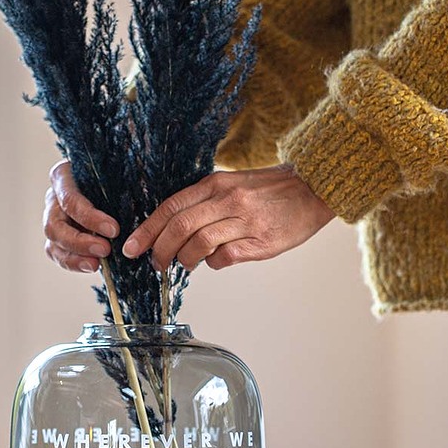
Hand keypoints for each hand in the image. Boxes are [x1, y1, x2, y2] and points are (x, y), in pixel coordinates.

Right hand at [43, 160, 120, 271]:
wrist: (116, 186)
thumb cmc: (116, 177)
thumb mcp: (119, 176)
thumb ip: (120, 187)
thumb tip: (134, 200)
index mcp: (63, 177)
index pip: (70, 199)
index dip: (89, 217)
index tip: (114, 230)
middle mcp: (54, 198)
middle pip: (55, 225)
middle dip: (80, 242)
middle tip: (105, 250)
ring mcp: (53, 219)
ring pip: (54, 242)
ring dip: (75, 257)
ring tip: (97, 265)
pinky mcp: (57, 238)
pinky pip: (58, 254)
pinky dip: (74, 263)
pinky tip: (92, 266)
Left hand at [121, 164, 334, 271]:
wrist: (315, 188)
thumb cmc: (271, 191)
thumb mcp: (233, 185)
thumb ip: (205, 203)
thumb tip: (174, 231)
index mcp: (216, 184)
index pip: (171, 207)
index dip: (147, 230)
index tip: (132, 247)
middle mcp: (228, 199)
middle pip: (179, 226)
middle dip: (159, 249)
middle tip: (155, 264)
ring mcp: (245, 220)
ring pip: (199, 243)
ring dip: (185, 259)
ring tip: (184, 264)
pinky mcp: (261, 241)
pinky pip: (226, 257)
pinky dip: (214, 263)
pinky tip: (215, 262)